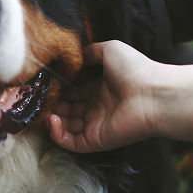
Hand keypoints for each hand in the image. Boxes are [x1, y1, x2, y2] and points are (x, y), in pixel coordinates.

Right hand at [49, 40, 166, 152]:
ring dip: (52, 118)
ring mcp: (96, 125)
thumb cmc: (134, 69)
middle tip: (40, 97)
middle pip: (68, 109)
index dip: (60, 88)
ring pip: (66, 126)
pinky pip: (71, 142)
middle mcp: (97, 107)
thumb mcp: (110, 50)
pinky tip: (53, 119)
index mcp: (101, 88)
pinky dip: (58, 134)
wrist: (152, 94)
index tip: (46, 82)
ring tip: (44, 108)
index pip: (74, 91)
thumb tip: (74, 56)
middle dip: (53, 103)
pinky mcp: (96, 140)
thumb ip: (90, 52)